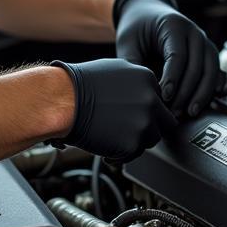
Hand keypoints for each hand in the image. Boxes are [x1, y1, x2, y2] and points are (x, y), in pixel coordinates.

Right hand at [51, 58, 177, 162]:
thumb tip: (141, 91)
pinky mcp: (133, 144)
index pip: (159, 101)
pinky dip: (119, 155)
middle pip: (164, 122)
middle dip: (149, 127)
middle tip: (129, 130)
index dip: (146, 110)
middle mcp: (151, 100)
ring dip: (135, 141)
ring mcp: (144, 123)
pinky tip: (104, 148)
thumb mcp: (114, 70)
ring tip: (112, 138)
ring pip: (150, 139)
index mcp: (147, 79)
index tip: (134, 116)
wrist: (62, 101)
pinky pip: (133, 155)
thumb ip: (135, 82)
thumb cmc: (79, 84)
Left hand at [115, 0, 226, 117]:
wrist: (149, 15)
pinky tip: (217, 97)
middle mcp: (194, 33)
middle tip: (174, 112)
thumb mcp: (128, 43)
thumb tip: (143, 90)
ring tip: (190, 112)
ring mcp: (205, 44)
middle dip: (186, 92)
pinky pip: (220, 70)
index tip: (165, 96)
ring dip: (203, 94)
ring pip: (212, 70)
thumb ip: (134, 64)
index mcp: (174, 25)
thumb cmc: (137, 29)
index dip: (173, 78)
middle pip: (197, 66)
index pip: (178, 55)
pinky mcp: (209, 55)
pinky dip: (221, 84)